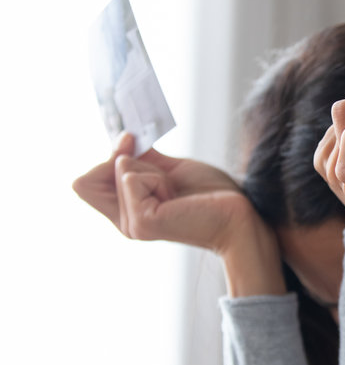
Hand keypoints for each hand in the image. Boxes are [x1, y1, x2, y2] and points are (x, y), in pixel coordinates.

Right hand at [73, 133, 284, 295]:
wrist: (239, 213)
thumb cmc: (212, 195)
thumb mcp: (168, 171)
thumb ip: (142, 159)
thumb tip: (123, 138)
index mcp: (128, 213)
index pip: (84, 183)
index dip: (108, 157)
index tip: (134, 144)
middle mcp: (125, 224)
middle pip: (89, 178)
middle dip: (128, 160)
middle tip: (163, 176)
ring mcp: (132, 226)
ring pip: (118, 171)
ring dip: (151, 169)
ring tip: (176, 190)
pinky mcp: (143, 222)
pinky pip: (132, 178)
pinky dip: (156, 176)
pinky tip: (176, 195)